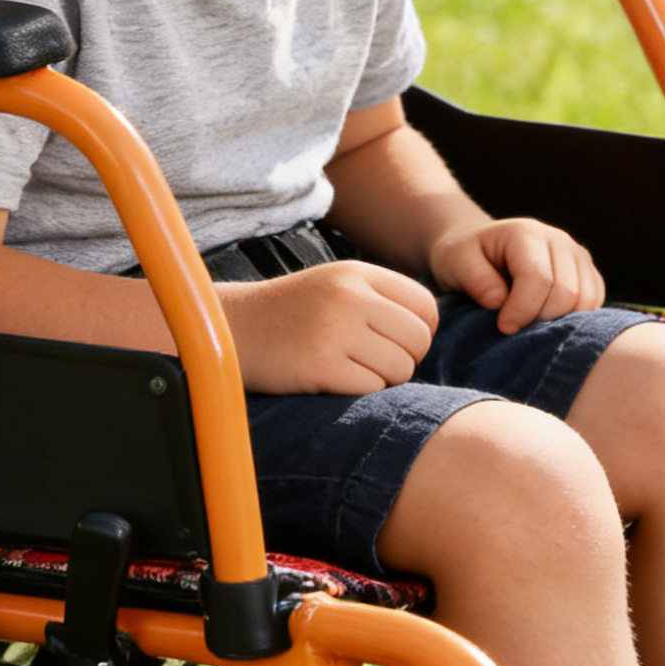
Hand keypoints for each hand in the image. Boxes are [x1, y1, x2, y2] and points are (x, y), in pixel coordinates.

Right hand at [219, 261, 438, 394]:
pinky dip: (359, 392)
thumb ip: (381, 298)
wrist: (232, 329)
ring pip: (400, 369)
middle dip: (404, 358)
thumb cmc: (292, 313)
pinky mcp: (320, 366)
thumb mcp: (336, 286)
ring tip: (350, 369)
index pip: (425, 306)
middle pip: (418, 340)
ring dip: (382, 378)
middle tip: (372, 361)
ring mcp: (334, 331)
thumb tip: (432, 329)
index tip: (395, 341)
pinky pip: (371, 389)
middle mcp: (349, 296)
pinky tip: (332, 380)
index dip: (419, 330)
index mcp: (356, 273)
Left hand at [427, 218, 604, 332]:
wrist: (479, 248)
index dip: (522, 310)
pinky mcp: (587, 272)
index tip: (503, 327)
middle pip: (567, 293)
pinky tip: (546, 320)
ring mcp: (577, 255)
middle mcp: (559, 240)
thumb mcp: (455, 262)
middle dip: (540, 319)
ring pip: (585, 301)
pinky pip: (594, 303)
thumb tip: (500, 301)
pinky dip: (575, 319)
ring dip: (558, 322)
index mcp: (526, 233)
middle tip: (515, 327)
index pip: (539, 279)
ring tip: (529, 323)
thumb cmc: (465, 257)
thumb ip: (475, 279)